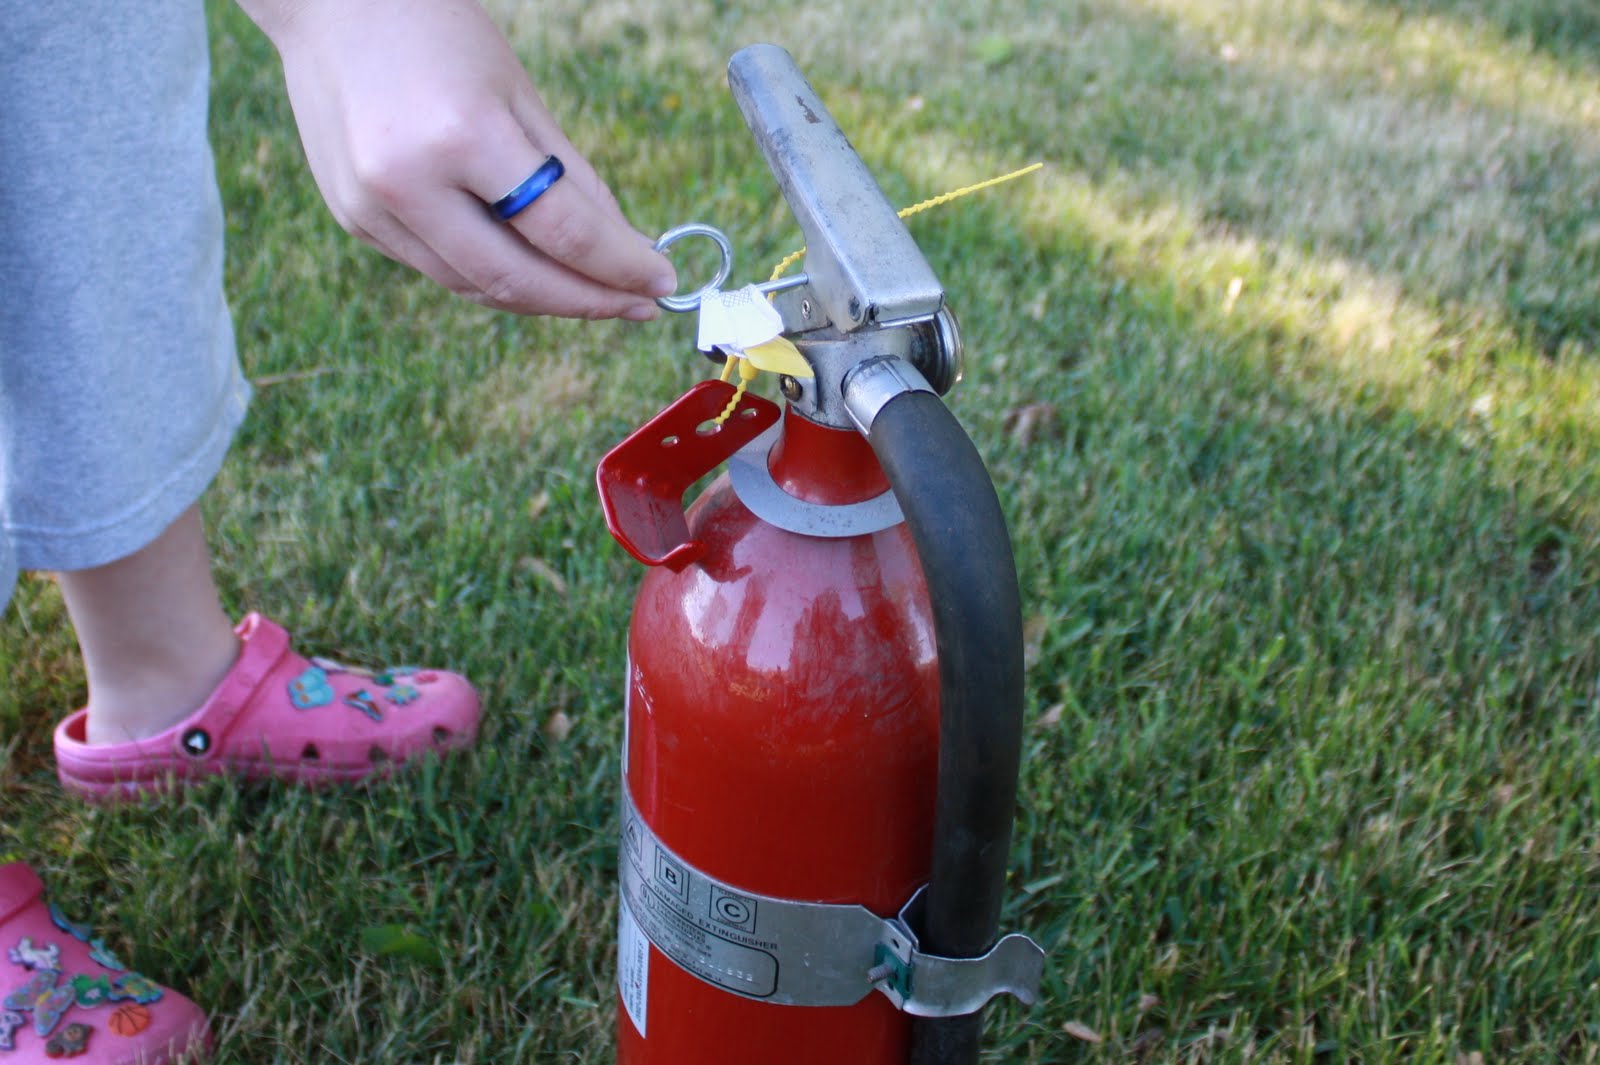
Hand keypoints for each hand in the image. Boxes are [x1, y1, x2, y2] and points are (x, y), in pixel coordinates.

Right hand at [240, 0, 675, 319]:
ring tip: (594, 292)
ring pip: (476, 287)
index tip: (662, 281)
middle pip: (518, 279)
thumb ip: (573, 179)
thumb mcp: (518, 93)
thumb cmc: (436, 32)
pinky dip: (492, 276)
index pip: (562, 231)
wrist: (328, 5)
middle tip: (638, 305)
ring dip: (544, 298)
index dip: (620, 266)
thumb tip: (625, 250)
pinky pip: (440, 269)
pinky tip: (530, 266)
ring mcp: (371, 208)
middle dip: (588, 302)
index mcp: (460, 134)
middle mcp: (407, 182)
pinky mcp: (353, 220)